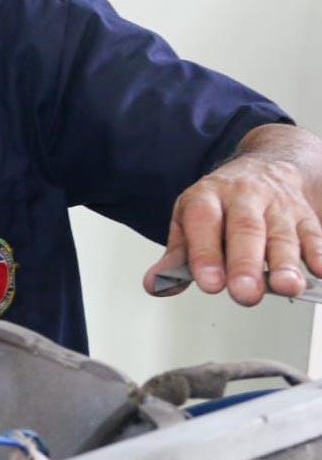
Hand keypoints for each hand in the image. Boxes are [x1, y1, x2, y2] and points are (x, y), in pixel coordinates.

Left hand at [144, 154, 321, 305]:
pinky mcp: (306, 216)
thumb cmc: (222, 203)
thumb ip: (176, 256)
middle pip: (245, 229)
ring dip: (285, 263)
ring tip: (286, 287)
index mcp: (207, 196)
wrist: (267, 166)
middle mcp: (243, 197)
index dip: (205, 253)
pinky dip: (319, 253)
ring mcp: (277, 206)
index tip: (209, 283)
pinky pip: (314, 234)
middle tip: (244, 293)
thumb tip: (154, 285)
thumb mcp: (190, 220)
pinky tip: (318, 272)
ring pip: (282, 234)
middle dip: (245, 263)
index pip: (203, 222)